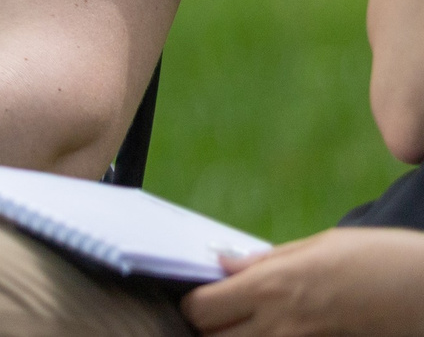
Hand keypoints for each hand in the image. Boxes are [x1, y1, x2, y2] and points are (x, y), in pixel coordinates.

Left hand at [182, 228, 423, 335]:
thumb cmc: (381, 259)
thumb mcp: (320, 245)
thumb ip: (267, 261)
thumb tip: (226, 264)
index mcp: (272, 286)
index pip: (200, 309)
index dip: (193, 304)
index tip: (202, 295)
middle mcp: (281, 323)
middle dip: (208, 329)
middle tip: (221, 314)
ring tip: (246, 323)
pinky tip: (277, 330)